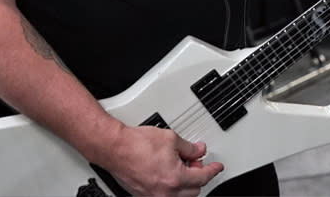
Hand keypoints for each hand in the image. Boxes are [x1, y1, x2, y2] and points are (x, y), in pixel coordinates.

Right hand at [103, 125, 223, 196]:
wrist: (113, 147)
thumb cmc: (134, 143)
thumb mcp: (169, 138)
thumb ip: (188, 147)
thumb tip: (197, 151)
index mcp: (176, 178)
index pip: (203, 177)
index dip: (213, 170)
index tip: (216, 167)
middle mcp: (166, 192)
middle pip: (194, 189)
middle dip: (197, 175)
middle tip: (194, 161)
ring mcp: (154, 196)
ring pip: (181, 196)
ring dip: (185, 183)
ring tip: (178, 166)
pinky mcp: (143, 195)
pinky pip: (165, 195)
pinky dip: (171, 187)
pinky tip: (166, 173)